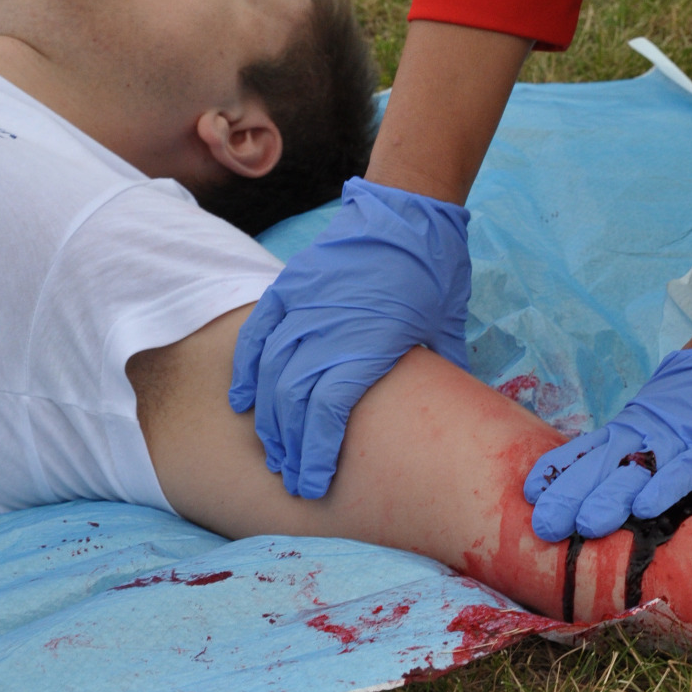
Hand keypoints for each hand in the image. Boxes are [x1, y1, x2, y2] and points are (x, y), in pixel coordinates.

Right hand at [228, 176, 470, 497]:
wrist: (408, 208)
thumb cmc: (433, 272)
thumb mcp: (445, 329)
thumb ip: (439, 377)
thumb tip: (449, 417)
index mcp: (369, 341)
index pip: (329, 410)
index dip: (318, 451)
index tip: (313, 483)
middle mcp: (328, 326)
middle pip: (294, 399)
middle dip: (290, 447)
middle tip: (292, 478)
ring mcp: (304, 303)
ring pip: (271, 371)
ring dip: (268, 418)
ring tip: (272, 451)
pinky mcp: (290, 285)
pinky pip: (258, 333)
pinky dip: (247, 368)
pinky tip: (242, 402)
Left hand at [523, 348, 691, 540]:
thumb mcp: (661, 415)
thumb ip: (637, 443)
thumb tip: (603, 480)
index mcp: (633, 426)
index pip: (586, 449)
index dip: (558, 470)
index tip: (529, 492)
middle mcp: (648, 431)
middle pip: (602, 464)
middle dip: (571, 494)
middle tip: (544, 525)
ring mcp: (682, 437)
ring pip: (639, 469)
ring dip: (611, 496)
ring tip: (586, 524)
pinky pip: (689, 468)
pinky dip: (668, 486)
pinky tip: (647, 507)